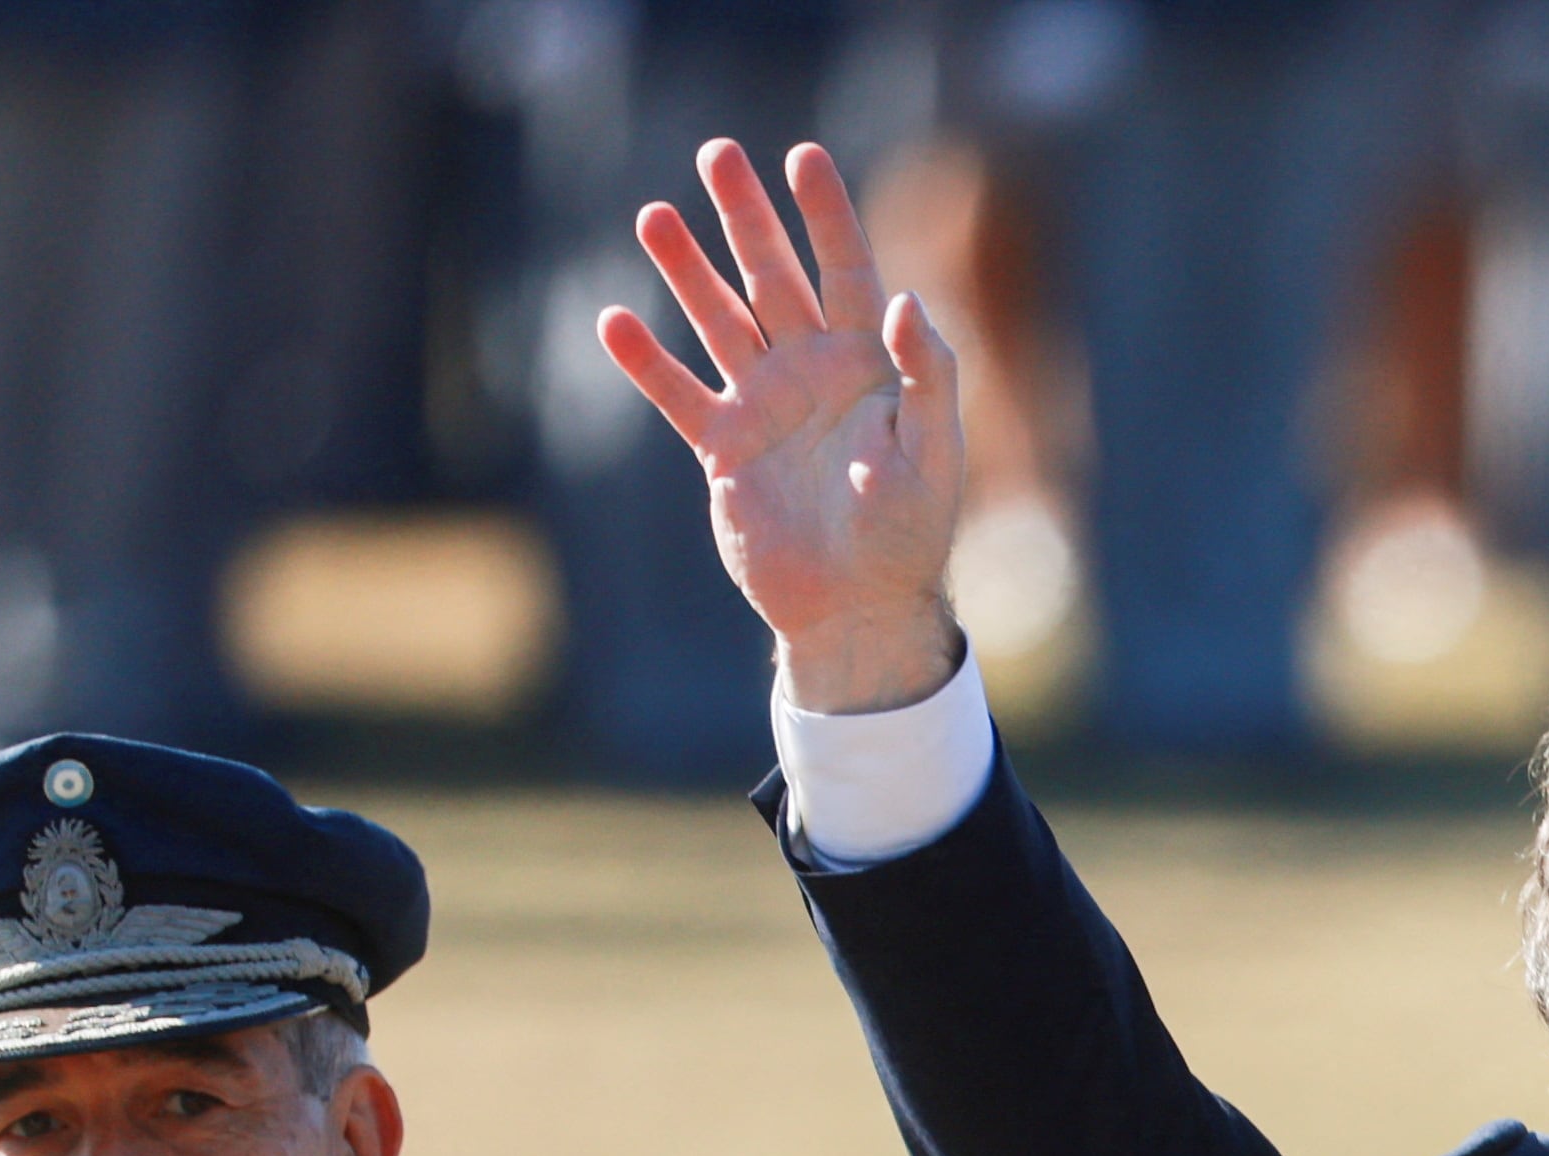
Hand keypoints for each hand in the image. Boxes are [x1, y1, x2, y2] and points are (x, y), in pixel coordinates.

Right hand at [602, 139, 966, 713]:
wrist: (860, 608)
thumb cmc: (910, 536)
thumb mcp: (935, 454)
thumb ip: (928, 377)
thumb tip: (905, 301)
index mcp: (868, 366)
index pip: (846, 270)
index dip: (827, 214)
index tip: (803, 155)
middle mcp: (811, 373)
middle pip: (773, 276)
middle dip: (746, 216)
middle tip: (716, 154)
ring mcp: (764, 407)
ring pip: (719, 320)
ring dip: (686, 270)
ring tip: (654, 216)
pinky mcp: (724, 451)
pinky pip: (678, 394)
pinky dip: (646, 362)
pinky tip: (613, 322)